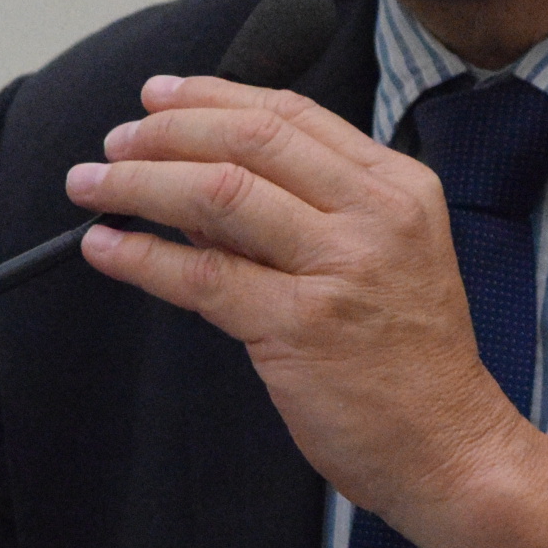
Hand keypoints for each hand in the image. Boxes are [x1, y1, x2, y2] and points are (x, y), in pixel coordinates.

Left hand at [65, 74, 547, 547]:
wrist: (454, 451)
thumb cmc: (412, 363)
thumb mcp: (385, 258)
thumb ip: (307, 212)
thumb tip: (200, 183)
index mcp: (399, 188)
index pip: (292, 114)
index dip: (213, 96)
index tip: (159, 96)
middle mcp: (374, 216)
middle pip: (249, 141)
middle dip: (166, 133)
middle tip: (115, 141)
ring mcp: (339, 270)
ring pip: (218, 194)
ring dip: (139, 183)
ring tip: (93, 187)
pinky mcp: (300, 330)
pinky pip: (201, 276)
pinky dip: (142, 256)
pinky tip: (106, 248)